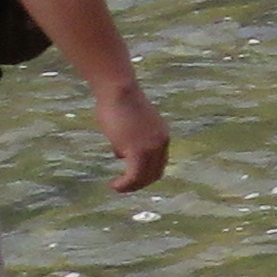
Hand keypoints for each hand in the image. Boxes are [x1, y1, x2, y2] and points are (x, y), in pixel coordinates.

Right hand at [91, 78, 170, 192]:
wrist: (119, 90)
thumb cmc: (118, 102)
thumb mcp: (128, 124)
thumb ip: (129, 139)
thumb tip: (121, 154)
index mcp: (162, 135)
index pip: (159, 162)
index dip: (146, 172)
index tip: (131, 175)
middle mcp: (161, 143)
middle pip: (155, 172)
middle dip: (140, 182)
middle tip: (123, 185)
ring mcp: (151, 147)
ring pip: (144, 177)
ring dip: (131, 186)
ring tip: (117, 187)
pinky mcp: (138, 151)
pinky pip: (134, 176)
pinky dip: (125, 185)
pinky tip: (114, 186)